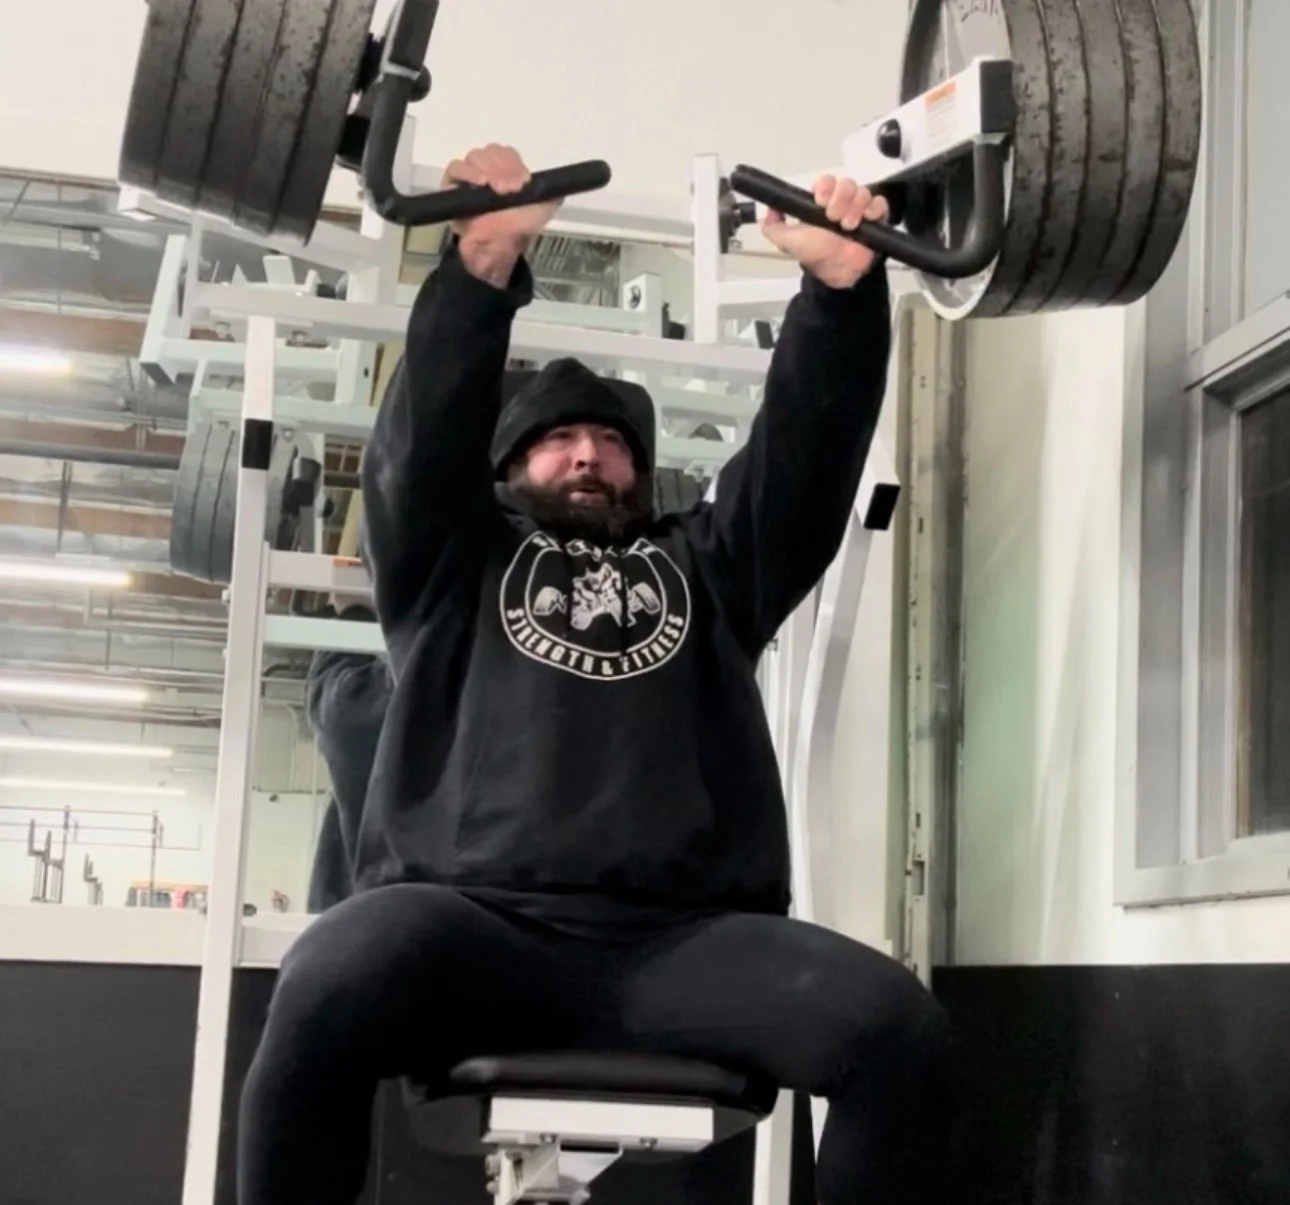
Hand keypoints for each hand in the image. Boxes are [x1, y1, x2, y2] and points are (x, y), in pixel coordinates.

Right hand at [442, 144, 560, 251]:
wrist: (497, 248)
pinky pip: (455, 168)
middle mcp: (487, 171)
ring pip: (475, 156)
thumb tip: (559, 181)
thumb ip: (552, 191)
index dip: (513, 164)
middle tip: (509, 190)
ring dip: (488, 170)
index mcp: (506, 172)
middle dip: (502, 168)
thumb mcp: (543, 209)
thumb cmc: (518, 229)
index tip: (521, 183)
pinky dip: (468, 172)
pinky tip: (479, 183)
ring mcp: (469, 177)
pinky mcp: (451, 186)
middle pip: (491, 151)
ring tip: (495, 190)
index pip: (507, 153)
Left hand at [761, 176, 888, 290]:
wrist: (836, 271)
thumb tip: (769, 209)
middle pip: (846, 183)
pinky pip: (879, 203)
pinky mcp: (876, 216)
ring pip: (862, 191)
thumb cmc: (814, 253)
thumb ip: (773, 226)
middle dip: (839, 199)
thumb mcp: (786, 241)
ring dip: (854, 208)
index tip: (820, 201)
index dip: (825, 187)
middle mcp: (841, 201)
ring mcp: (859, 208)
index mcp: (822, 201)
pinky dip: (873, 210)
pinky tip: (865, 221)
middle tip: (833, 218)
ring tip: (847, 227)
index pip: (826, 181)